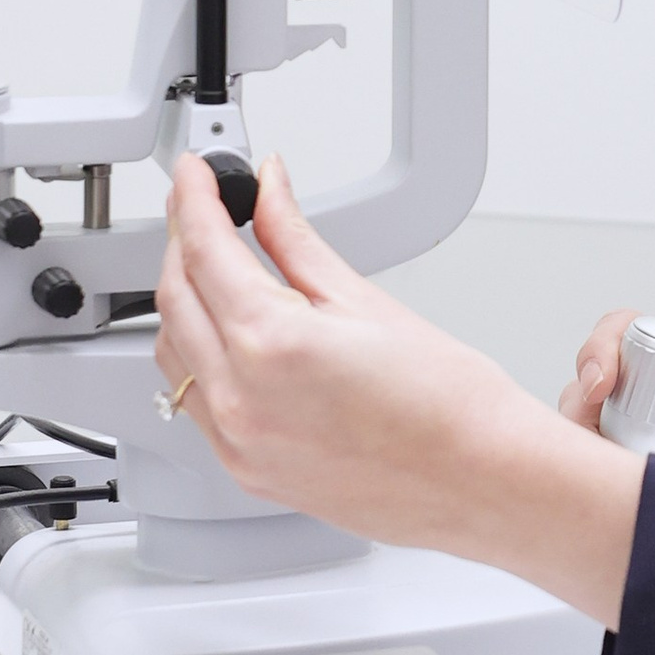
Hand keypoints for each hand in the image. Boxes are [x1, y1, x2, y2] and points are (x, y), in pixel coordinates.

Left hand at [156, 155, 640, 622]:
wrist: (481, 481)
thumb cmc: (449, 404)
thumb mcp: (367, 300)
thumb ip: (297, 241)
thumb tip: (270, 193)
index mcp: (272, 343)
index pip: (204, 250)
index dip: (194, 199)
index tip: (196, 173)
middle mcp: (241, 398)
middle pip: (175, 297)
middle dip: (182, 242)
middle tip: (201, 205)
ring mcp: (238, 441)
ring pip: (174, 352)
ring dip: (184, 299)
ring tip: (214, 264)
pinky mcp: (247, 469)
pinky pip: (194, 400)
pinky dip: (197, 356)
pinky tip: (225, 333)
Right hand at [560, 314, 654, 512]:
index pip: (642, 332)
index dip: (608, 352)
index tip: (602, 388)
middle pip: (607, 374)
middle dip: (582, 399)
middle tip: (590, 435)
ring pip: (602, 420)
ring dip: (589, 440)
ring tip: (603, 469)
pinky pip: (621, 464)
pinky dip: (605, 475)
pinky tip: (612, 494)